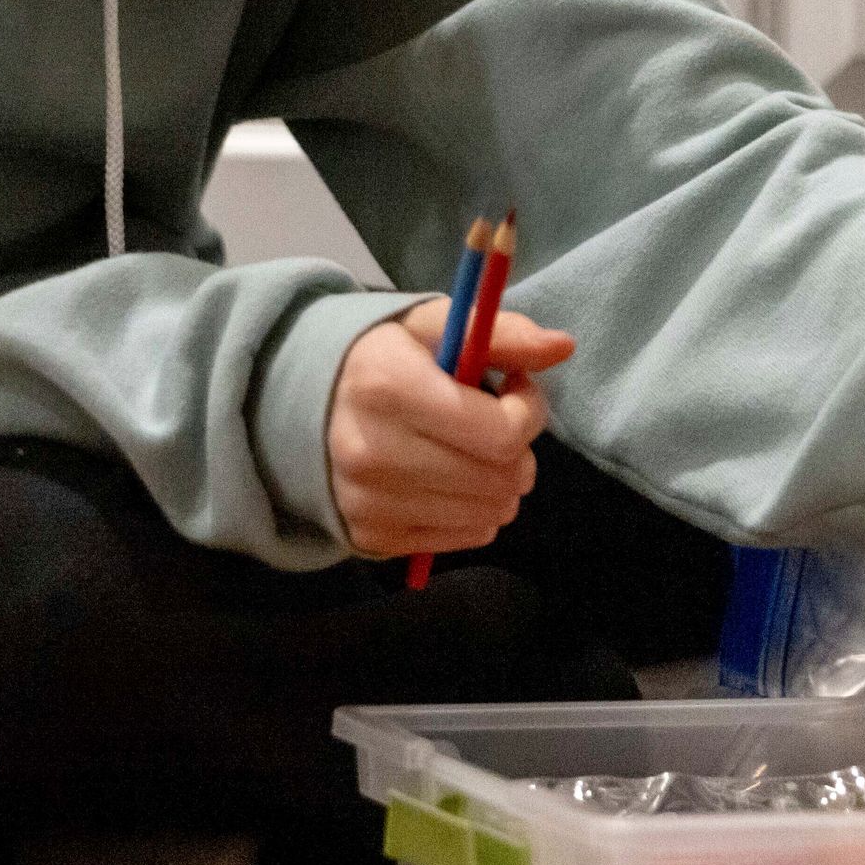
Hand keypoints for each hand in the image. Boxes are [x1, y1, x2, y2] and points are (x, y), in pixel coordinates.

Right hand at [327, 298, 573, 557]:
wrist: (302, 406)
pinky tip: (450, 479)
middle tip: (496, 424)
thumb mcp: (436, 326)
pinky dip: (474, 510)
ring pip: (491, 513)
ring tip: (471, 451)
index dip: (529, 411)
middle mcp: (372, 452)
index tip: (515, 387)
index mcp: (387, 387)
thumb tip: (562, 347)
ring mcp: (369, 503)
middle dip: (518, 450)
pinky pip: (468, 538)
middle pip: (502, 479)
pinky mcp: (372, 538)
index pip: (502, 434)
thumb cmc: (384, 357)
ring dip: (500, 483)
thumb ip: (503, 332)